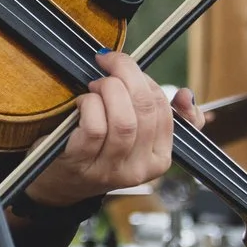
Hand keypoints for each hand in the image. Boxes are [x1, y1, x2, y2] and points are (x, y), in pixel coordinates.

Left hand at [24, 51, 195, 206]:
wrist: (60, 181)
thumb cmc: (100, 149)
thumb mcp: (136, 137)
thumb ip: (163, 115)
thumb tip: (186, 95)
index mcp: (159, 159)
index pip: (163, 109)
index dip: (144, 79)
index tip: (125, 65)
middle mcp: (139, 169)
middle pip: (145, 109)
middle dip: (125, 75)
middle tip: (107, 66)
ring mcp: (111, 170)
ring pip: (123, 121)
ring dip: (107, 90)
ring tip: (94, 86)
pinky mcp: (82, 165)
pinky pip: (95, 128)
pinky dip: (89, 105)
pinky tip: (82, 102)